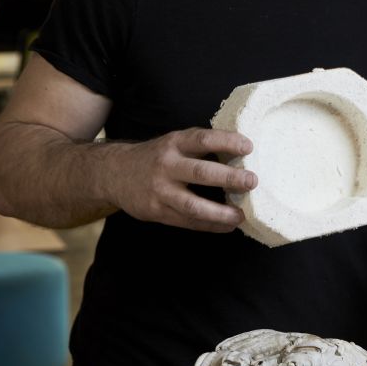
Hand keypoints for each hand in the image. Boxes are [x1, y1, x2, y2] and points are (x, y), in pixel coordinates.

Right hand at [104, 127, 256, 231]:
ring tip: (241, 216)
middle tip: (252, 182)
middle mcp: (166, 165)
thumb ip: (201, 146)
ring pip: (194, 205)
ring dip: (221, 213)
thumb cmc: (157, 156)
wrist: (114, 173)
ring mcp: (160, 191)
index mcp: (174, 143)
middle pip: (201, 173)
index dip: (226, 141)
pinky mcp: (156, 211)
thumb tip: (242, 151)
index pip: (203, 139)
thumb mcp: (174, 142)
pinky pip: (187, 222)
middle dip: (230, 179)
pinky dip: (210, 226)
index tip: (249, 147)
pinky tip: (227, 226)